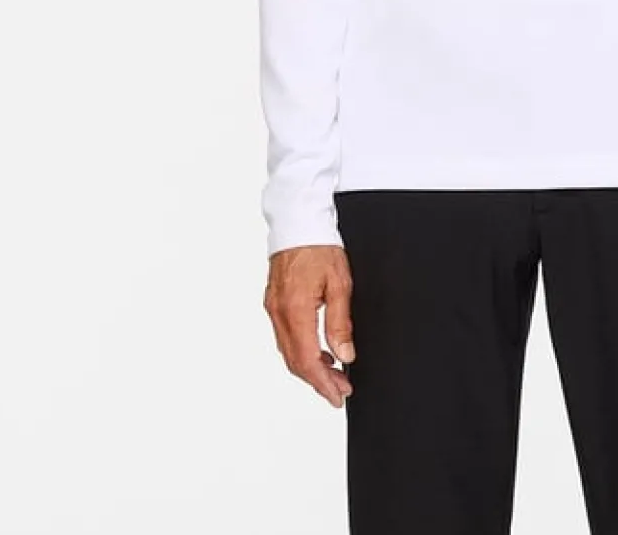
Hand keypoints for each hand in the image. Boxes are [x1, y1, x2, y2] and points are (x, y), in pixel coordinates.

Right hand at [264, 243, 356, 407]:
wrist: (298, 221)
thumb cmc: (320, 246)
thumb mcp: (340, 283)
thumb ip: (340, 323)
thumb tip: (345, 355)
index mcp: (295, 309)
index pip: (307, 360)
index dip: (323, 383)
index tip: (338, 396)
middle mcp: (279, 312)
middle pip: (295, 361)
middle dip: (318, 381)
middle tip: (340, 391)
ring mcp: (273, 308)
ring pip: (288, 351)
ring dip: (310, 367)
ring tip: (334, 374)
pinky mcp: (273, 302)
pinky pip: (285, 337)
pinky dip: (301, 350)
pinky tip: (319, 352)